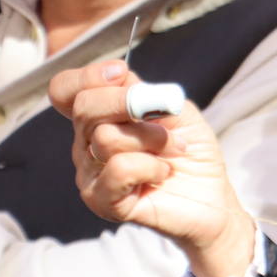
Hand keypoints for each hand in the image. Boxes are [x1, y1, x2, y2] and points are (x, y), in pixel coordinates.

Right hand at [50, 60, 255, 276]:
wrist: (212, 198)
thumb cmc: (191, 153)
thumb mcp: (178, 111)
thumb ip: (148, 92)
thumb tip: (123, 78)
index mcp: (98, 118)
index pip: (64, 90)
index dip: (88, 76)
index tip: (121, 74)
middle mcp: (86, 144)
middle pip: (84, 108)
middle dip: (129, 104)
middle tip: (166, 122)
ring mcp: (91, 174)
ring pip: (106, 138)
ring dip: (154, 140)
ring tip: (174, 152)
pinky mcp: (103, 202)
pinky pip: (119, 170)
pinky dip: (150, 167)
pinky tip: (162, 173)